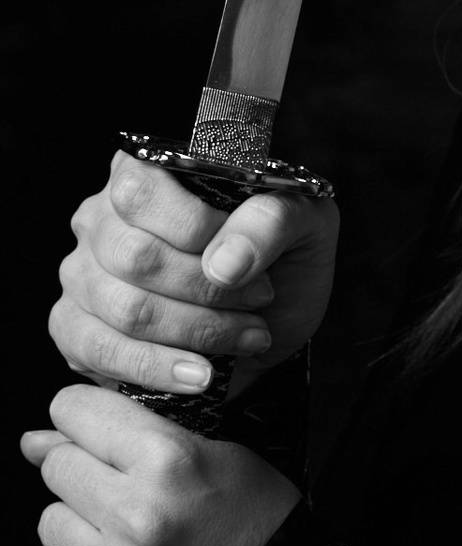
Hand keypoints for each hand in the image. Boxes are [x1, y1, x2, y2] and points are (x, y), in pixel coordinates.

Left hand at [21, 384, 300, 545]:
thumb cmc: (250, 512)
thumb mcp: (207, 449)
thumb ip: (120, 434)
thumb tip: (32, 441)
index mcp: (169, 459)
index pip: (74, 409)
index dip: (85, 413)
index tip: (97, 425)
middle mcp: (139, 515)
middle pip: (57, 465)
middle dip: (82, 465)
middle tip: (121, 482)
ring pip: (50, 521)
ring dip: (79, 519)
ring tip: (124, 527)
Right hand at [50, 152, 339, 393]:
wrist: (270, 317)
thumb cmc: (281, 255)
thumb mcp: (302, 223)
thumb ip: (271, 221)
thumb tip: (223, 262)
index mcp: (145, 170)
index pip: (142, 192)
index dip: (197, 230)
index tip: (253, 264)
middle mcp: (101, 217)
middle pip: (136, 257)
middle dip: (208, 291)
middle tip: (261, 302)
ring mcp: (81, 274)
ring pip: (125, 310)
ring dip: (197, 333)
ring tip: (249, 337)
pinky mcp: (74, 328)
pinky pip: (99, 352)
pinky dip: (158, 369)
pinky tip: (202, 375)